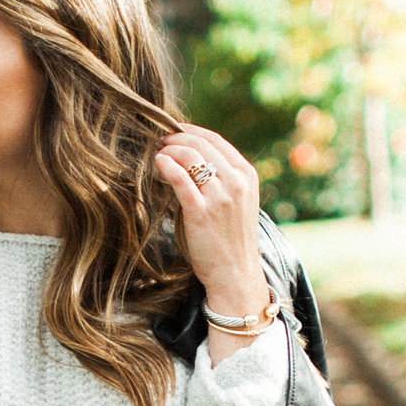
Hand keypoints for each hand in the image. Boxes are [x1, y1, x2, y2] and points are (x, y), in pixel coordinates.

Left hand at [151, 125, 268, 317]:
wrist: (235, 273)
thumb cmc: (230, 238)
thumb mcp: (236, 201)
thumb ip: (223, 178)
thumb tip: (192, 157)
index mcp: (247, 175)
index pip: (215, 140)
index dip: (191, 132)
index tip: (174, 132)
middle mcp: (236, 182)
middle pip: (201, 144)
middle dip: (176, 138)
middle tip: (160, 141)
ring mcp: (220, 197)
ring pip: (191, 157)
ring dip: (169, 150)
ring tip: (158, 154)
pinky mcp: (201, 212)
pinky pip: (181, 179)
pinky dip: (166, 166)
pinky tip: (158, 163)